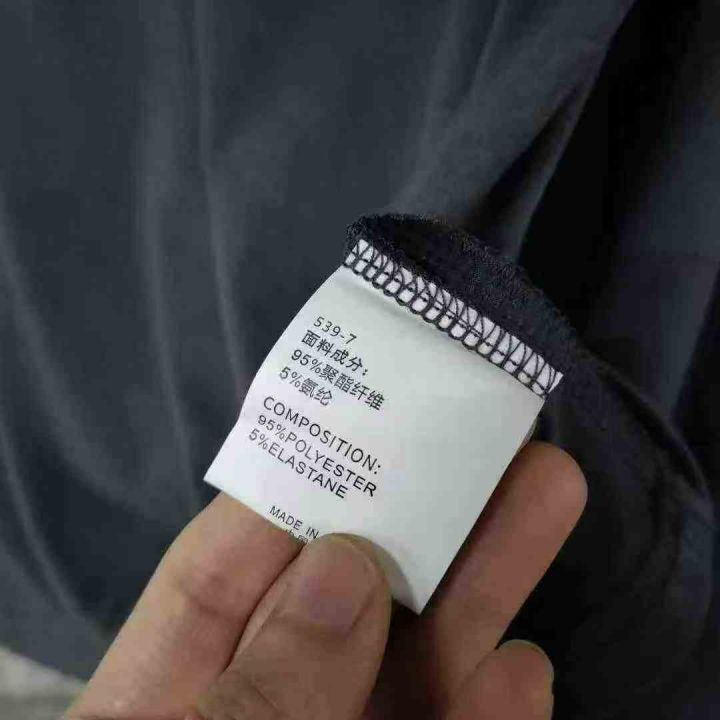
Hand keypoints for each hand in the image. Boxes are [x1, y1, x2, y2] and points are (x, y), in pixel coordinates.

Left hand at [67, 442, 584, 718]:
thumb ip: (261, 686)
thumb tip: (341, 565)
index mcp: (171, 692)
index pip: (229, 566)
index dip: (295, 485)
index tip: (358, 415)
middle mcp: (266, 707)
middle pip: (348, 598)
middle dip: (419, 511)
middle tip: (485, 428)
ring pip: (417, 663)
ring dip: (481, 586)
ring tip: (543, 490)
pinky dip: (489, 713)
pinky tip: (522, 668)